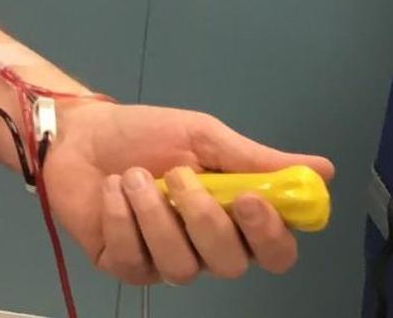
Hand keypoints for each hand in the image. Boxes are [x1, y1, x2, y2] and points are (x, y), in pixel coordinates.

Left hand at [42, 101, 333, 284]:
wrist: (78, 134)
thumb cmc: (144, 134)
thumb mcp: (202, 136)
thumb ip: (255, 159)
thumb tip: (323, 170)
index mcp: (235, 217)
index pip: (274, 251)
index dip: (270, 235)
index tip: (249, 200)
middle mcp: (204, 247)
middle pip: (230, 266)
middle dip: (204, 220)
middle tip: (177, 175)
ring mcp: (163, 260)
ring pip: (181, 268)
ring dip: (155, 215)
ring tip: (132, 175)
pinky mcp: (124, 264)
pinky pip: (134, 261)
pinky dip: (121, 220)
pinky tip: (111, 190)